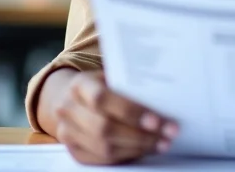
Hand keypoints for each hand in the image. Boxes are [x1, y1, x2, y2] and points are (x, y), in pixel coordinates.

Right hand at [53, 71, 178, 164]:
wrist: (70, 97)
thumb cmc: (100, 83)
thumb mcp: (109, 75)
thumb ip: (127, 83)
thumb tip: (160, 94)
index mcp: (79, 85)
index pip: (102, 99)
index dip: (129, 111)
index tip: (156, 120)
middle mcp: (69, 109)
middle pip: (104, 128)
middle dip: (140, 134)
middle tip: (167, 133)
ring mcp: (68, 133)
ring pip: (105, 148)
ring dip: (138, 147)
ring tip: (162, 143)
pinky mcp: (74, 151)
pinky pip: (103, 160)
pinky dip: (127, 156)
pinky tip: (145, 149)